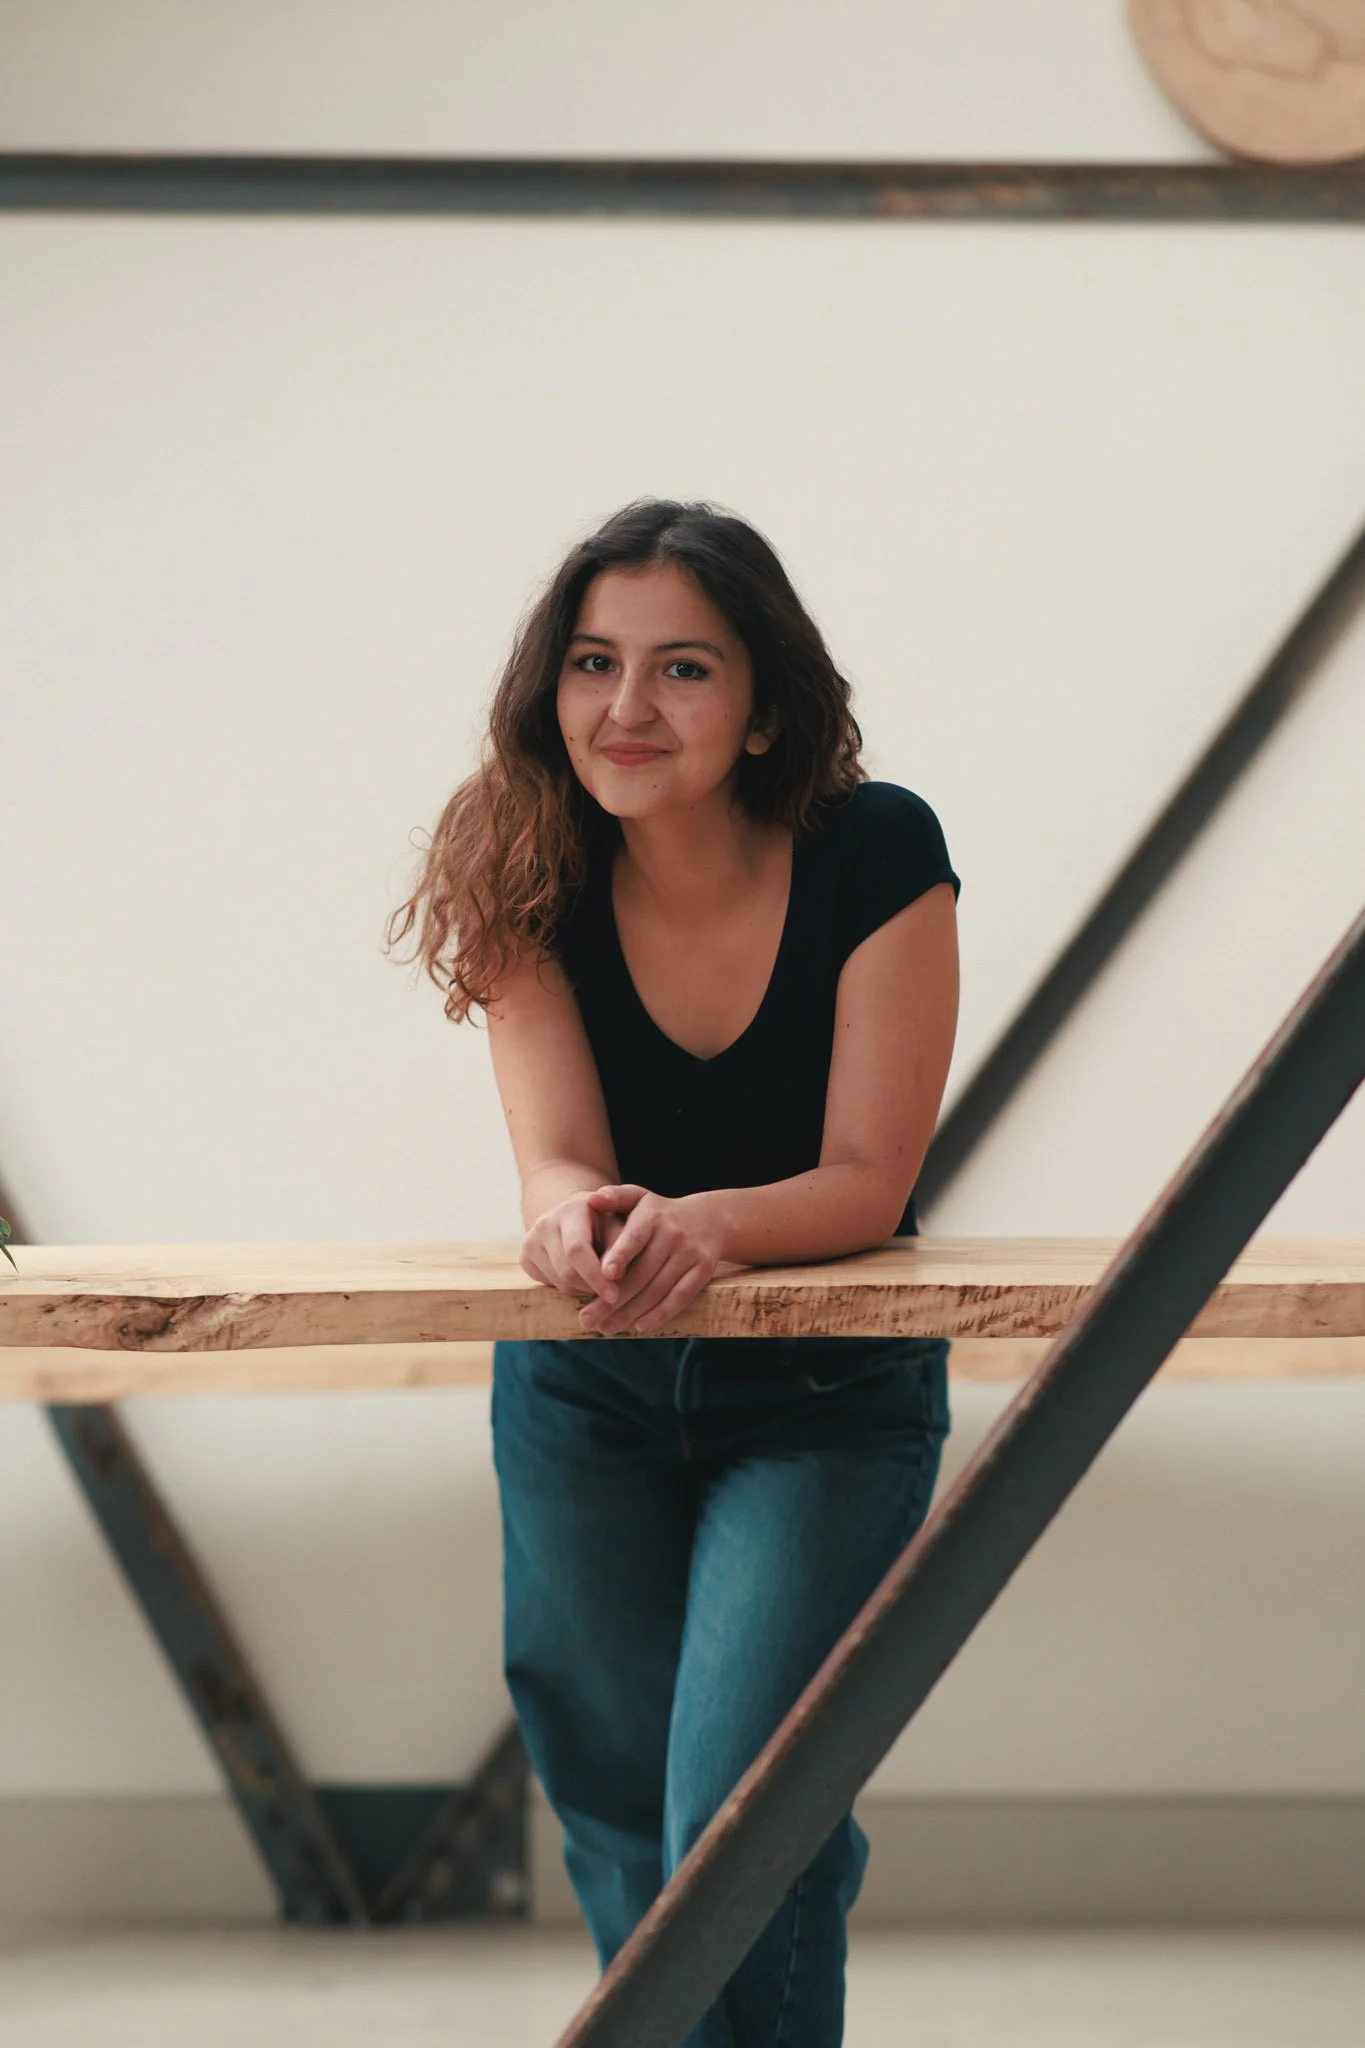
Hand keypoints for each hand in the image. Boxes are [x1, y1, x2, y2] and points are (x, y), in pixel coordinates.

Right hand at [519, 1192, 623, 1310]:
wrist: (573, 1216)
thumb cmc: (604, 1224)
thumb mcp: (618, 1228)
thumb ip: (621, 1249)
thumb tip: (614, 1275)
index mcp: (571, 1210)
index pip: (577, 1250)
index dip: (595, 1276)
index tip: (614, 1296)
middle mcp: (545, 1222)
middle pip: (567, 1272)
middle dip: (592, 1287)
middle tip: (609, 1291)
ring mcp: (531, 1240)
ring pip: (560, 1283)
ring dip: (583, 1289)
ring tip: (595, 1277)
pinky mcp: (524, 1257)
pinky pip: (548, 1285)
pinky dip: (568, 1288)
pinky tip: (578, 1274)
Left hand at [576, 1186, 721, 1335]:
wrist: (709, 1219)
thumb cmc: (659, 1212)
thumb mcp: (639, 1197)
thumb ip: (614, 1197)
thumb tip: (592, 1199)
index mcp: (652, 1215)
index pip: (635, 1237)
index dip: (620, 1255)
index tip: (605, 1274)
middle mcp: (673, 1233)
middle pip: (641, 1272)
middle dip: (612, 1299)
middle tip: (587, 1319)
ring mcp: (690, 1253)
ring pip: (658, 1289)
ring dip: (630, 1312)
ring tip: (606, 1328)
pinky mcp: (703, 1270)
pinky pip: (680, 1297)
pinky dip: (660, 1314)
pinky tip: (639, 1326)